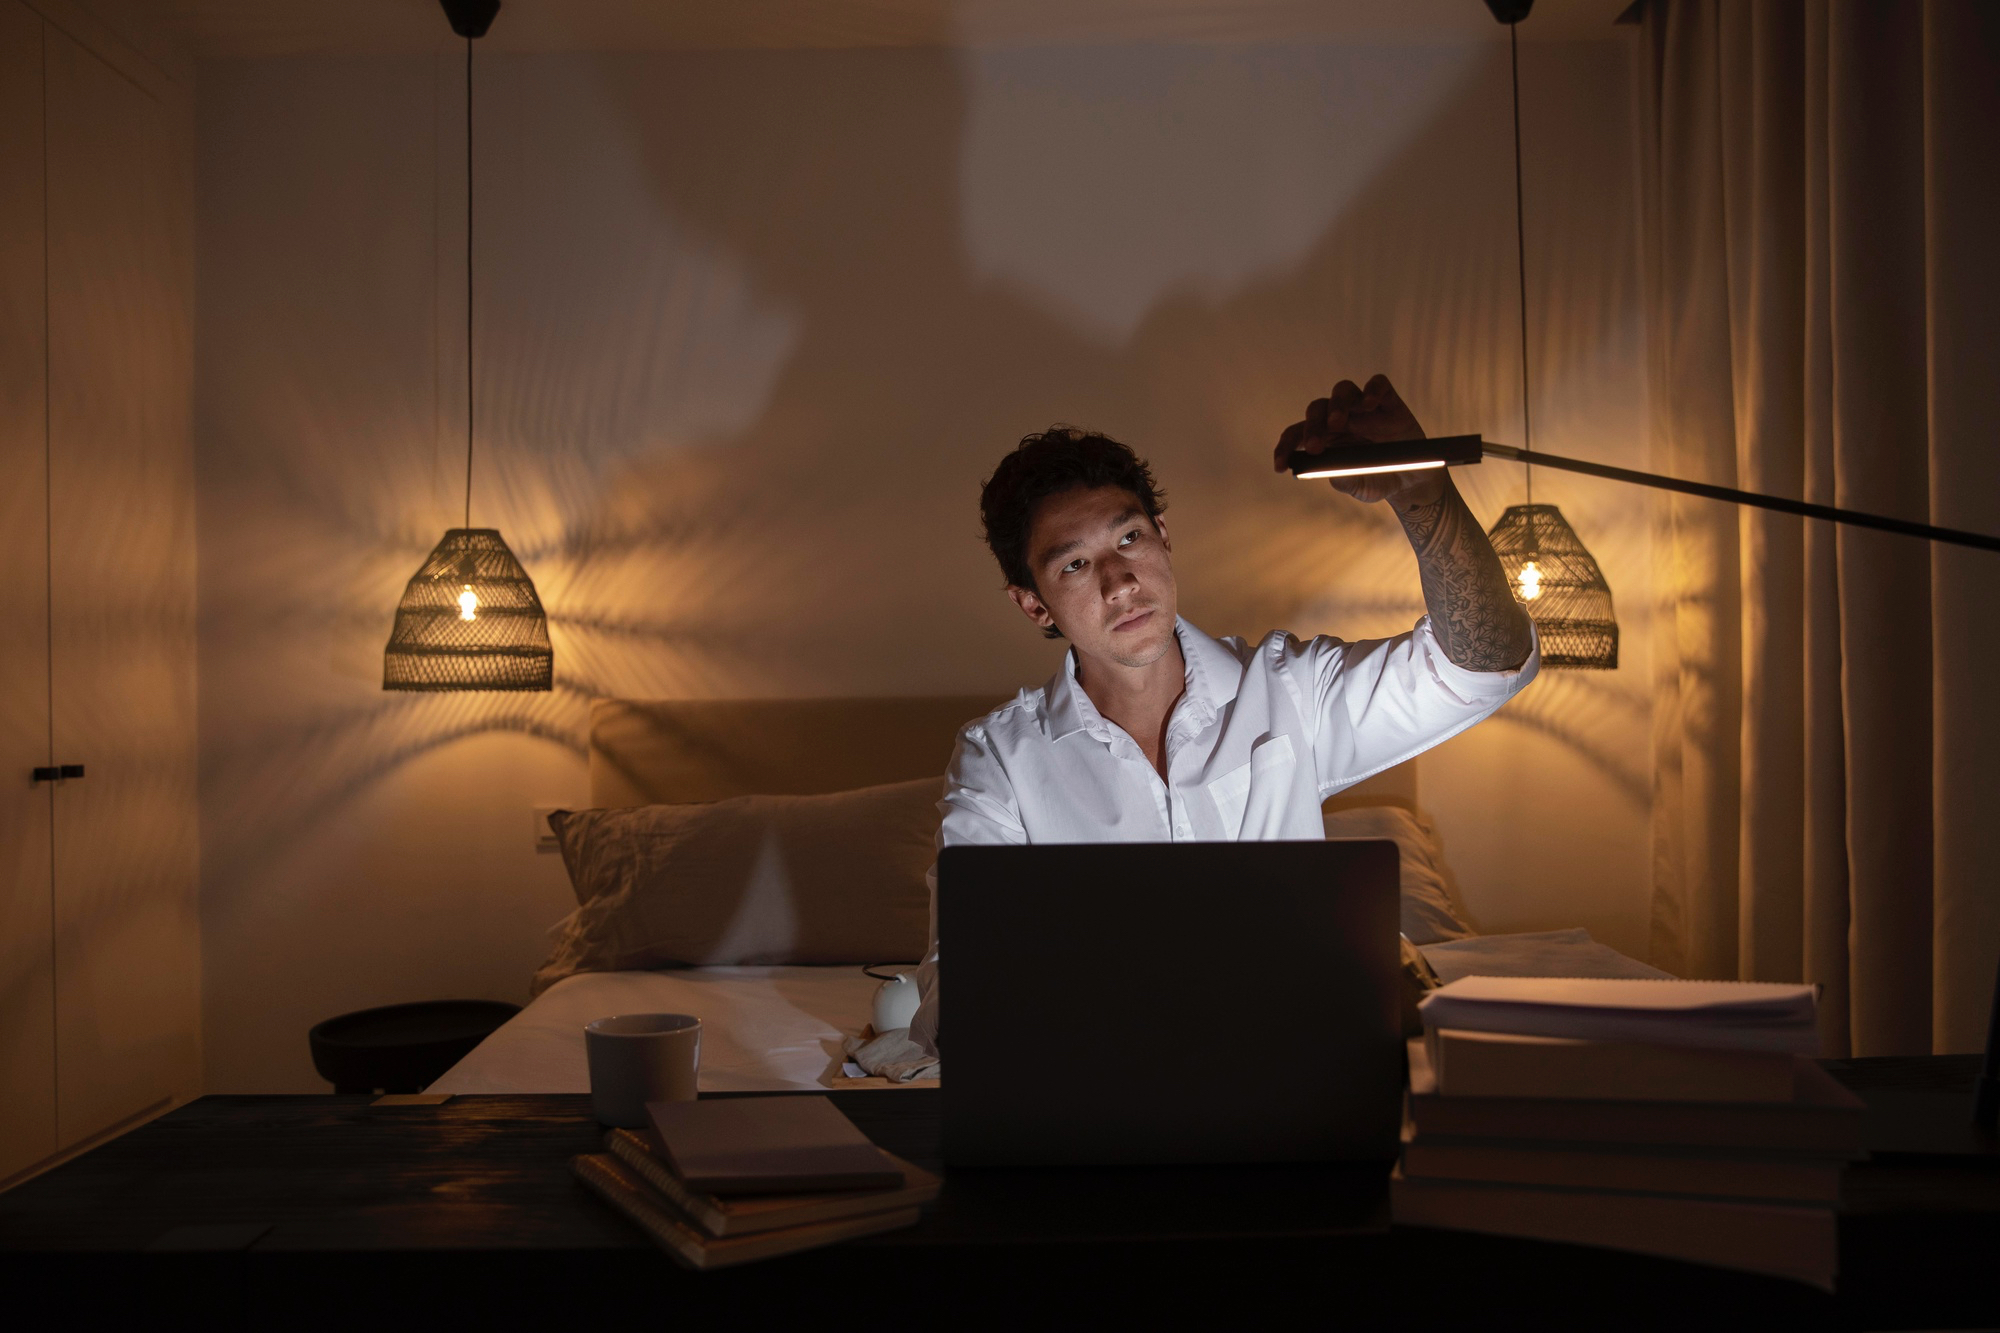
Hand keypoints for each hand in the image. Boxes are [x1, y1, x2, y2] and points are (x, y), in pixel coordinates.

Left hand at [1271, 373, 1443, 507]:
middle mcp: (1340, 419)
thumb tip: (1332, 470)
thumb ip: (1345, 480)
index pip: (1296, 435)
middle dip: (1312, 426)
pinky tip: (1369, 405)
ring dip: (1337, 404)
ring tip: (1339, 423)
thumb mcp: (1360, 487)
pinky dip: (1371, 390)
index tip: (1281, 466)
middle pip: (1317, 408)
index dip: (1285, 447)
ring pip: (1342, 390)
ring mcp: (1363, 408)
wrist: (1413, 480)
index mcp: (1324, 439)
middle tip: (1315, 446)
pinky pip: (1377, 384)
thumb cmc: (1378, 481)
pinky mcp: (1388, 401)